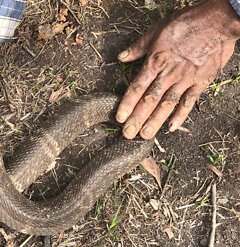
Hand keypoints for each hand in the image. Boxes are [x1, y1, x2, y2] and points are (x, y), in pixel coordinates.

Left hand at [116, 0, 239, 138]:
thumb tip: (121, 57)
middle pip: (150, 100)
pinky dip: (180, 115)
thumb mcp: (156, 30)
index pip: (137, 87)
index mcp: (155, 61)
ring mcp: (186, 79)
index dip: (127, 103)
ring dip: (155, 121)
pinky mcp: (201, 81)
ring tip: (145, 135)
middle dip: (137, 118)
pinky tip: (171, 127)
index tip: (119, 117)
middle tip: (128, 134)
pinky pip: (189, 102)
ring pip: (167, 104)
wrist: (218, 21)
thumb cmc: (186, 23)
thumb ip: (138, 47)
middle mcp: (169, 73)